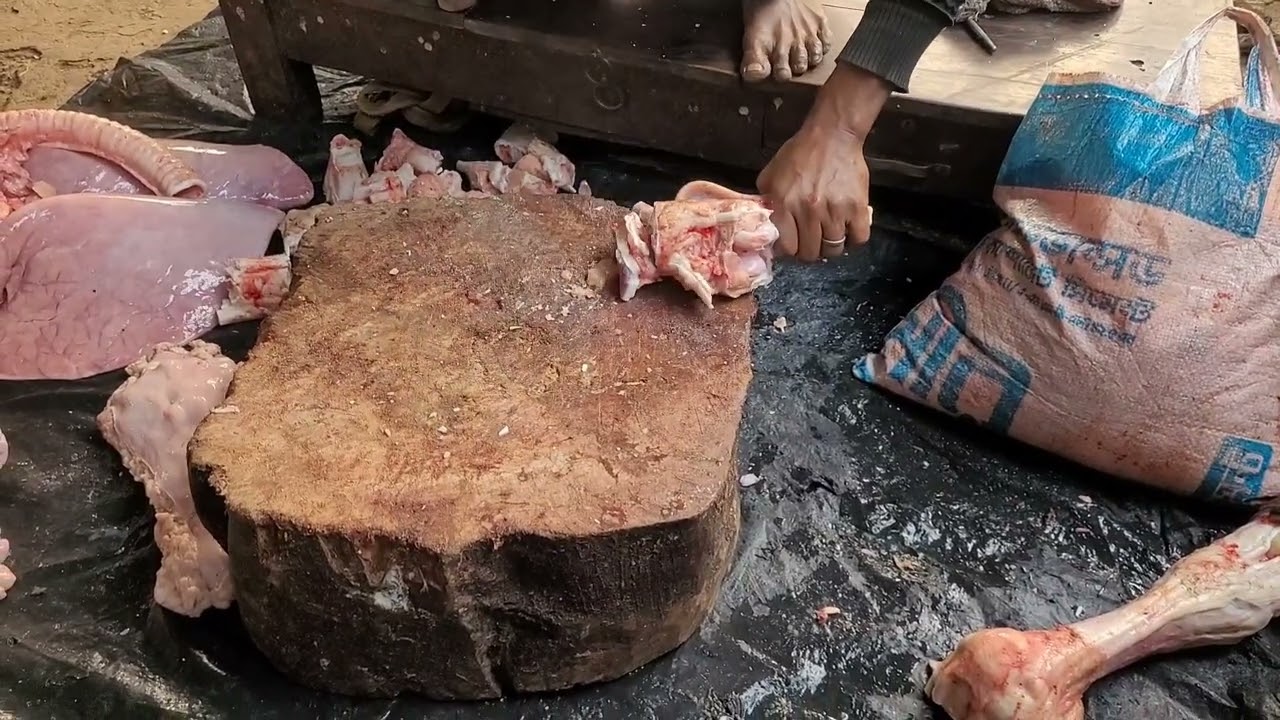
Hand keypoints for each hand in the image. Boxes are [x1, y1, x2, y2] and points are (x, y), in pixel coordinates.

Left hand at [757, 64, 890, 261]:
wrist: (832, 136)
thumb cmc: (799, 154)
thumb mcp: (770, 176)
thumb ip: (765, 202)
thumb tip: (766, 228)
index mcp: (784, 204)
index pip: (787, 248)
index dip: (790, 249)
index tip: (794, 242)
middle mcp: (808, 211)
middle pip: (810, 253)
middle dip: (809, 250)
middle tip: (812, 239)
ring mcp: (835, 211)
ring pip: (833, 249)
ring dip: (830, 246)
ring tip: (829, 234)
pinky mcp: (857, 207)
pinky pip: (858, 238)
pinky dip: (853, 239)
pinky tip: (847, 230)